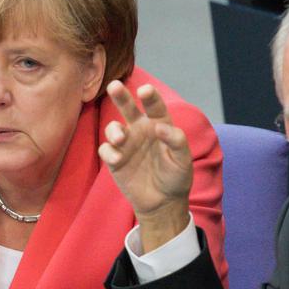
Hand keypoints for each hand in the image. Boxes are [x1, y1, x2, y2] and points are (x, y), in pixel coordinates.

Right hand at [99, 81, 192, 251]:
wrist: (163, 202)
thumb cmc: (176, 177)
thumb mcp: (183, 160)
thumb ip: (176, 141)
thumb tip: (160, 127)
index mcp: (159, 125)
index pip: (154, 107)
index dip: (150, 97)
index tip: (145, 91)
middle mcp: (141, 130)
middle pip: (128, 108)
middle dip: (121, 96)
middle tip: (114, 86)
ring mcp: (127, 144)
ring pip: (114, 128)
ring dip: (114, 130)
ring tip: (121, 139)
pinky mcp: (115, 159)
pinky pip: (106, 149)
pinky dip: (109, 151)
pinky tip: (117, 159)